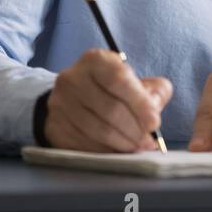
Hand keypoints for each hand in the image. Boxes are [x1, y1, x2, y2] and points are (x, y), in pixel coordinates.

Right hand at [42, 48, 172, 151]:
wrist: (74, 98)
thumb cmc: (111, 89)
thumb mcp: (133, 80)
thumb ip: (153, 90)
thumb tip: (155, 106)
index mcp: (95, 60)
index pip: (118, 80)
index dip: (139, 103)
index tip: (154, 122)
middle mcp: (73, 78)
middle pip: (109, 108)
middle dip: (134, 128)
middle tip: (147, 140)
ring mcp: (60, 103)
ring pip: (98, 130)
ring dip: (123, 143)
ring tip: (137, 146)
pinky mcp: (56, 126)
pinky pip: (85, 144)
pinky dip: (106, 151)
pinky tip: (118, 151)